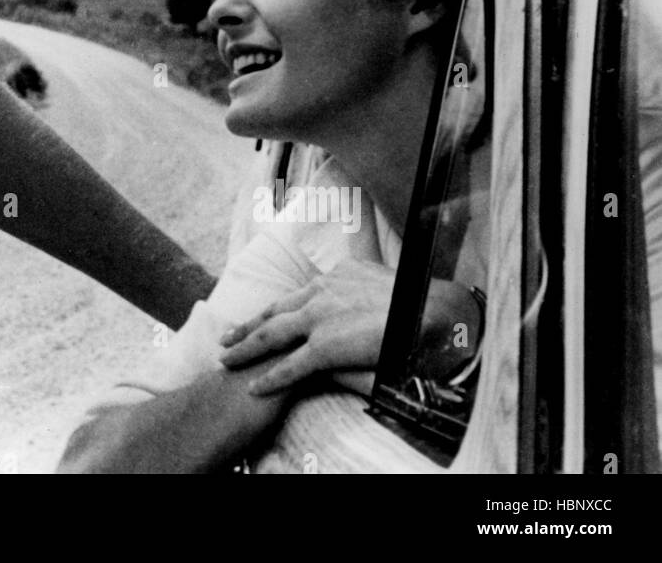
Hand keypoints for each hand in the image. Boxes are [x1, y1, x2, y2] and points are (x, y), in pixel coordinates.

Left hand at [219, 261, 482, 394]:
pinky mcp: (325, 346)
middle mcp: (322, 291)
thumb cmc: (418, 300)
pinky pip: (291, 365)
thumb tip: (349, 304)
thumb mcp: (381, 283)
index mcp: (336, 276)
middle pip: (275, 311)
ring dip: (246, 347)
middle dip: (248, 325)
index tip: (261, 317)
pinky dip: (271, 376)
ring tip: (227, 358)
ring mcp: (320, 318)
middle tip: (227, 336)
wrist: (434, 309)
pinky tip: (256, 385)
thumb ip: (357, 293)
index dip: (276, 309)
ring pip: (271, 334)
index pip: (297, 294)